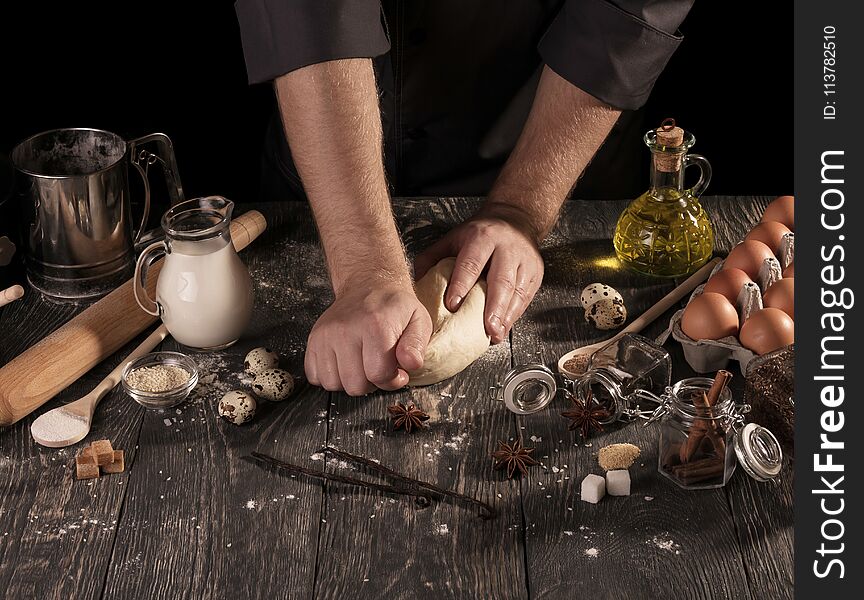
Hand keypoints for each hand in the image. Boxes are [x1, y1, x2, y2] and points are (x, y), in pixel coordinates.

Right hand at [304, 281, 432, 395]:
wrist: (367, 285)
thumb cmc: (394, 307)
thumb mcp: (418, 320)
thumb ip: (417, 345)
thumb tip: (411, 363)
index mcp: (375, 325)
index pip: (378, 374)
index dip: (392, 379)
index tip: (397, 370)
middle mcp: (345, 330)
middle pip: (355, 385)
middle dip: (371, 383)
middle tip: (378, 366)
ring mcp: (325, 335)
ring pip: (333, 384)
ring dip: (350, 381)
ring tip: (362, 364)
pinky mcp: (313, 340)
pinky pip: (316, 376)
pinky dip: (331, 376)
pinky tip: (345, 363)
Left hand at [415, 206, 543, 343]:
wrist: (515, 220)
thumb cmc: (479, 235)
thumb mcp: (453, 238)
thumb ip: (432, 259)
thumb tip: (416, 285)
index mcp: (482, 238)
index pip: (471, 263)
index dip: (461, 284)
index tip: (452, 306)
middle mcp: (506, 248)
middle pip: (501, 280)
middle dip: (494, 307)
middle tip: (486, 328)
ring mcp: (525, 261)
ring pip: (517, 291)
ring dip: (506, 316)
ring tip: (495, 335)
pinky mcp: (535, 273)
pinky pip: (526, 297)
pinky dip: (515, 315)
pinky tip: (504, 328)